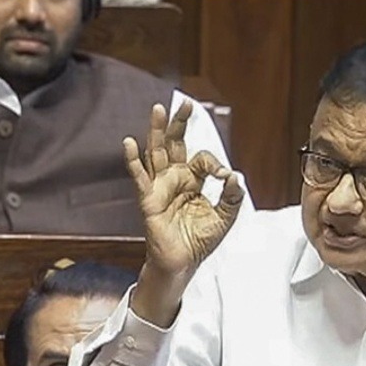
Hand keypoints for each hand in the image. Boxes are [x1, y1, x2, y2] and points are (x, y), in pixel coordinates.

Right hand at [124, 102, 243, 279]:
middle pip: (175, 144)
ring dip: (157, 131)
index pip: (203, 159)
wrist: (183, 262)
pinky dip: (133, 160)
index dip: (216, 164)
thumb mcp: (225, 217)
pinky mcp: (149, 199)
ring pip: (156, 153)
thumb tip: (235, 176)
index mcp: (193, 180)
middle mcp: (175, 178)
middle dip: (179, 123)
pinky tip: (129, 142)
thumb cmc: (200, 239)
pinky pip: (140, 177)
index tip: (227, 177)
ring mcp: (160, 187)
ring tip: (158, 109)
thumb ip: (232, 197)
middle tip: (184, 103)